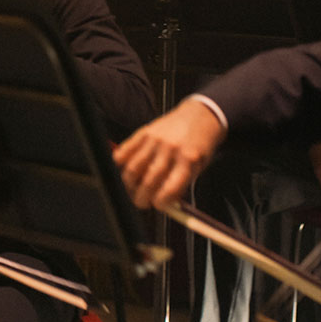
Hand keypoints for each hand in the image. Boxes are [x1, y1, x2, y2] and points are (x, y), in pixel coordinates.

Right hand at [112, 99, 226, 209]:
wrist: (201, 116)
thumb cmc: (199, 144)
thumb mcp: (198, 166)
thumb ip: (180, 184)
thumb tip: (163, 204)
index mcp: (188, 160)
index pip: (170, 189)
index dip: (160, 202)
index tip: (157, 206)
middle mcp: (170, 150)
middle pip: (148, 181)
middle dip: (141, 198)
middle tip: (141, 203)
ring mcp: (155, 140)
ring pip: (133, 168)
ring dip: (128, 184)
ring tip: (131, 189)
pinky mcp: (144, 132)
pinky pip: (125, 150)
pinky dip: (119, 163)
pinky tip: (121, 170)